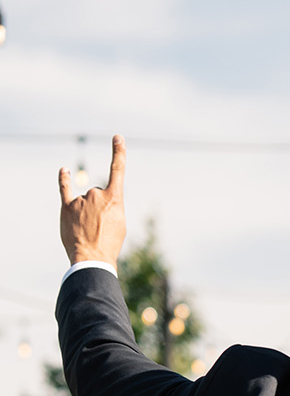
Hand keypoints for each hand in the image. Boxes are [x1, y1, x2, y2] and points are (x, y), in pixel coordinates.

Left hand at [59, 133, 126, 266]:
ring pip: (85, 200)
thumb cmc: (109, 244)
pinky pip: (65, 188)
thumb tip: (98, 203)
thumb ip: (111, 207)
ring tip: (88, 231)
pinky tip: (64, 170)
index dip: (118, 152)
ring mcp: (80, 199)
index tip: (117, 138)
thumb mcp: (119, 224)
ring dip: (86, 213)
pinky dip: (64, 178)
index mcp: (113, 198)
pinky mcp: (67, 206)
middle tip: (100, 228)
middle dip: (99, 209)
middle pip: (98, 195)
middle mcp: (96, 194)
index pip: (117, 170)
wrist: (92, 258)